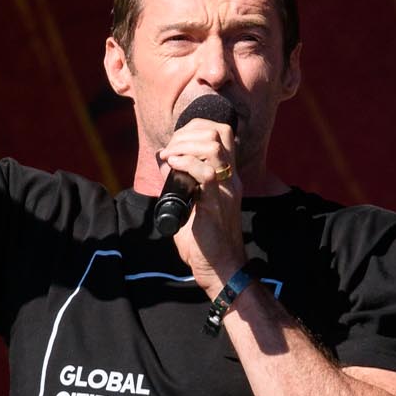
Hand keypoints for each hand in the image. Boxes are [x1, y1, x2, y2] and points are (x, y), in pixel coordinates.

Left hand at [161, 112, 246, 286]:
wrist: (220, 268)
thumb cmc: (204, 241)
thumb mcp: (192, 204)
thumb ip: (180, 182)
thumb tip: (165, 161)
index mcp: (228, 176)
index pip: (222, 133)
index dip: (197, 128)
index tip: (175, 141)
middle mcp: (231, 178)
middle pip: (219, 132)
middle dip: (188, 133)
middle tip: (169, 149)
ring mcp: (226, 189)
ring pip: (214, 147)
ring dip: (185, 145)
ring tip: (169, 156)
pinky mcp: (216, 204)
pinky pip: (205, 173)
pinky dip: (186, 164)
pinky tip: (172, 165)